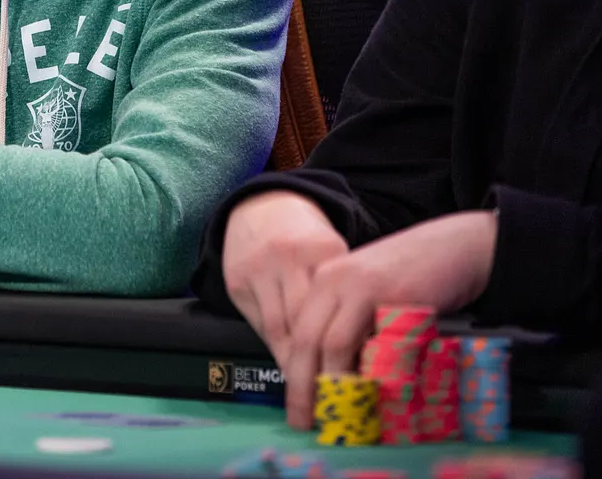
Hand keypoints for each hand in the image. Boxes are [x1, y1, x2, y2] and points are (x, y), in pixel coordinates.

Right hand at [222, 191, 349, 377]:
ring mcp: (259, 269)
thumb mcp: (333, 254)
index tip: (352, 381)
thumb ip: (346, 292)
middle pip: (305, 324)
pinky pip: (258, 323)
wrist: (263, 206)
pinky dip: (273, 346)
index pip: (335, 309)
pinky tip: (286, 361)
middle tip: (328, 396)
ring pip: (279, 329)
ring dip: (293, 363)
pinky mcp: (237, 280)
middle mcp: (289, 258)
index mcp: (324, 251)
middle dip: (316, 365)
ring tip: (307, 388)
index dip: (343, 350)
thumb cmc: (308, 239)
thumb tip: (364, 348)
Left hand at [279, 210, 498, 429]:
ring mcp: (362, 287)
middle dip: (301, 386)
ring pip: (334, 344)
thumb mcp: (367, 293)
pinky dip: (372, 375)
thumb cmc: (413, 276)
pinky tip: (372, 396)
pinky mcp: (393, 298)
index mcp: (324, 280)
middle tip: (302, 420)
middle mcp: (335, 280)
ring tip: (335, 415)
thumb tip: (329, 378)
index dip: (292, 372)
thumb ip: (346, 325)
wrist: (456, 246)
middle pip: (306, 340)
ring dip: (332, 386)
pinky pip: (376, 345)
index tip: (296, 404)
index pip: (296, 331)